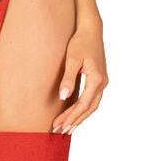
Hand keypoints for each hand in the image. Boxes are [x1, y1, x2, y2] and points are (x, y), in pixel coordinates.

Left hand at [51, 19, 107, 134]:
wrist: (91, 29)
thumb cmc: (80, 41)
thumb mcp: (72, 58)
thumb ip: (68, 78)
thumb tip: (63, 97)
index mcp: (96, 79)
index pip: (82, 104)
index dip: (70, 116)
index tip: (58, 125)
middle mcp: (102, 83)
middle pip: (88, 109)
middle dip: (74, 121)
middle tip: (60, 131)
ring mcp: (102, 82)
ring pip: (92, 106)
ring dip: (80, 117)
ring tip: (67, 127)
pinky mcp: (99, 79)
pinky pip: (92, 99)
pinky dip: (83, 109)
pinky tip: (75, 113)